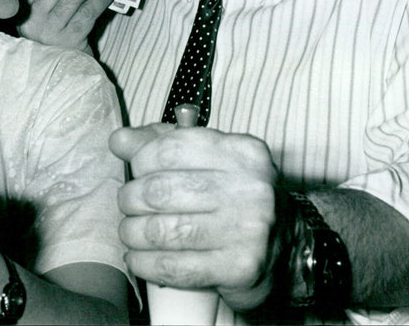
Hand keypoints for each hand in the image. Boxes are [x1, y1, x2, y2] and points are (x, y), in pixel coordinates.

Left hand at [109, 124, 279, 310]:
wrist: (287, 247)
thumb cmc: (236, 197)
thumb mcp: (209, 158)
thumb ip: (163, 143)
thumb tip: (120, 140)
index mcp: (241, 152)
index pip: (171, 147)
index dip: (140, 160)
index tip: (135, 170)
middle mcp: (250, 188)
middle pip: (161, 190)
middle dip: (131, 199)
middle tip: (128, 205)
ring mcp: (248, 229)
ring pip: (163, 230)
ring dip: (133, 233)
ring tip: (130, 232)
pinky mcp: (239, 267)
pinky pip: (174, 267)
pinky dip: (145, 263)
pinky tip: (138, 258)